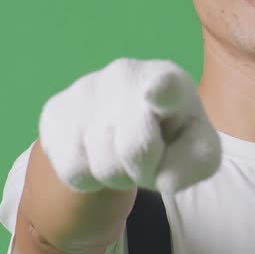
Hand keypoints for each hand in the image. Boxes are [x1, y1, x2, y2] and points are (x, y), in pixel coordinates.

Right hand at [38, 58, 221, 193]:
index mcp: (170, 80)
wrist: (124, 125)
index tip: (158, 91)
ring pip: (102, 165)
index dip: (162, 90)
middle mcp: (125, 75)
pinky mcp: (56, 111)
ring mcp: (86, 89)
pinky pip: (72, 170)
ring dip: (117, 175)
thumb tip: (163, 178)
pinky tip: (96, 154)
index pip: (166, 84)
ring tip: (122, 155)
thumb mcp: (199, 154)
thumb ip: (194, 165)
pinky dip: (89, 178)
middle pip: (134, 149)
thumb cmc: (171, 135)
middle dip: (144, 170)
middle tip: (149, 157)